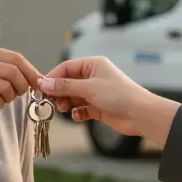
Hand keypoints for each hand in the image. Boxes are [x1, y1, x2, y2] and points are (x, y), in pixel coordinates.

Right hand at [0, 45, 40, 122]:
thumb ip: (9, 69)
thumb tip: (39, 78)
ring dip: (10, 97)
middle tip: (20, 93)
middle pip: (13, 72)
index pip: (15, 58)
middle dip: (22, 86)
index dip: (31, 71)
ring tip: (3, 98)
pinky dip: (0, 104)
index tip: (38, 83)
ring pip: (6, 87)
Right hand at [37, 56, 167, 138]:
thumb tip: (44, 83)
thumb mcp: (89, 88)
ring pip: (73, 96)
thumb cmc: (119, 95)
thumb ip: (65, 86)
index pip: (66, 67)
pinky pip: (81, 108)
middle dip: (59, 92)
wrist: (140, 114)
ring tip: (63, 109)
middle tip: (51, 101)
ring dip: (66, 103)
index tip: (41, 88)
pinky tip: (78, 116)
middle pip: (68, 83)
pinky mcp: (98, 107)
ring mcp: (96, 92)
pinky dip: (77, 112)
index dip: (53, 77)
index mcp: (93, 65)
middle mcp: (94, 77)